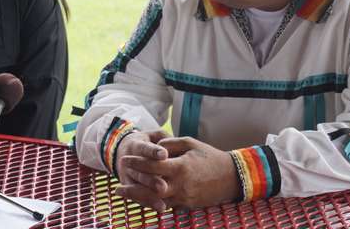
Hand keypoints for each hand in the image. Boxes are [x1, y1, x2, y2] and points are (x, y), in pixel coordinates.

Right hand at [114, 130, 170, 210]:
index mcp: (135, 146)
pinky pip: (138, 197)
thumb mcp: (153, 135)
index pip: (144, 148)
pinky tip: (161, 207)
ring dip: (149, 195)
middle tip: (163, 186)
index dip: (153, 152)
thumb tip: (174, 144)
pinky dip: (149, 203)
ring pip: (138, 186)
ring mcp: (127, 176)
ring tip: (162, 201)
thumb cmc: (147, 142)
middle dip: (151, 180)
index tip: (164, 154)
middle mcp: (128, 162)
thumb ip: (164, 138)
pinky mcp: (129, 187)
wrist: (124, 152)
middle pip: (140, 172)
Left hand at [116, 137, 239, 210]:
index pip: (153, 166)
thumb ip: (171, 144)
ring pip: (156, 200)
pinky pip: (166, 205)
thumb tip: (156, 147)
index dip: (137, 163)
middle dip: (132, 186)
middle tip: (117, 184)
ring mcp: (184, 197)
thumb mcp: (191, 143)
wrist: (232, 178)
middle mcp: (180, 184)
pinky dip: (152, 202)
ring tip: (123, 194)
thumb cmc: (210, 157)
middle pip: (150, 187)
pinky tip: (142, 199)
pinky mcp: (187, 205)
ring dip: (138, 197)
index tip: (125, 159)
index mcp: (180, 167)